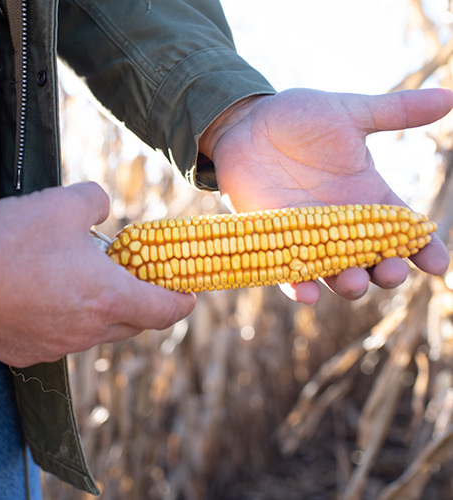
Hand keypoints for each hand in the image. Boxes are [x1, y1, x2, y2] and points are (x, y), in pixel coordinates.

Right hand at [0, 182, 195, 366]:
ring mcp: (57, 347)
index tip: (189, 296)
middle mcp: (88, 331)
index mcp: (109, 298)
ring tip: (89, 286)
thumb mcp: (65, 204)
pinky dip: (70, 322)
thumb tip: (102, 209)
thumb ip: (97, 203)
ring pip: (98, 333)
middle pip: (133, 325)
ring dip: (104, 313)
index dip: (181, 304)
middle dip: (142, 306)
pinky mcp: (28, 353)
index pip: (163, 312)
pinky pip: (63, 339)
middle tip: (139, 284)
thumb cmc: (12, 239)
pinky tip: (52, 300)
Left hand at [200, 88, 452, 303]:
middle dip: (385, 272)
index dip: (424, 250)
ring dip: (347, 283)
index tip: (437, 264)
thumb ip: (395, 112)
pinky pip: (289, 272)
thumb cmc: (297, 118)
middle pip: (373, 260)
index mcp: (367, 197)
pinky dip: (298, 286)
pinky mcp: (276, 241)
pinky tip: (307, 293)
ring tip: (352, 282)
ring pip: (335, 272)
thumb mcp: (348, 112)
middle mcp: (342, 224)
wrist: (247, 125)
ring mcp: (308, 236)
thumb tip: (449, 96)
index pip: (403, 230)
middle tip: (389, 271)